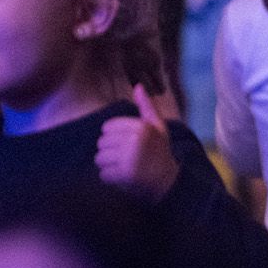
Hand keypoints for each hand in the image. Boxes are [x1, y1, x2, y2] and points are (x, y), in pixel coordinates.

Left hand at [95, 85, 179, 201]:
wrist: (168, 181)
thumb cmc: (160, 151)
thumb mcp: (157, 127)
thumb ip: (146, 106)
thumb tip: (138, 86)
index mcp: (142, 126)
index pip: (107, 128)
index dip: (114, 137)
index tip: (128, 144)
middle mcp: (136, 140)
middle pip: (101, 143)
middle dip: (110, 152)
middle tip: (126, 158)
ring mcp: (130, 158)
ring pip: (100, 159)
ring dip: (108, 165)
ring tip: (124, 167)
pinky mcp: (125, 175)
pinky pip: (103, 174)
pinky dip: (110, 178)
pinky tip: (123, 177)